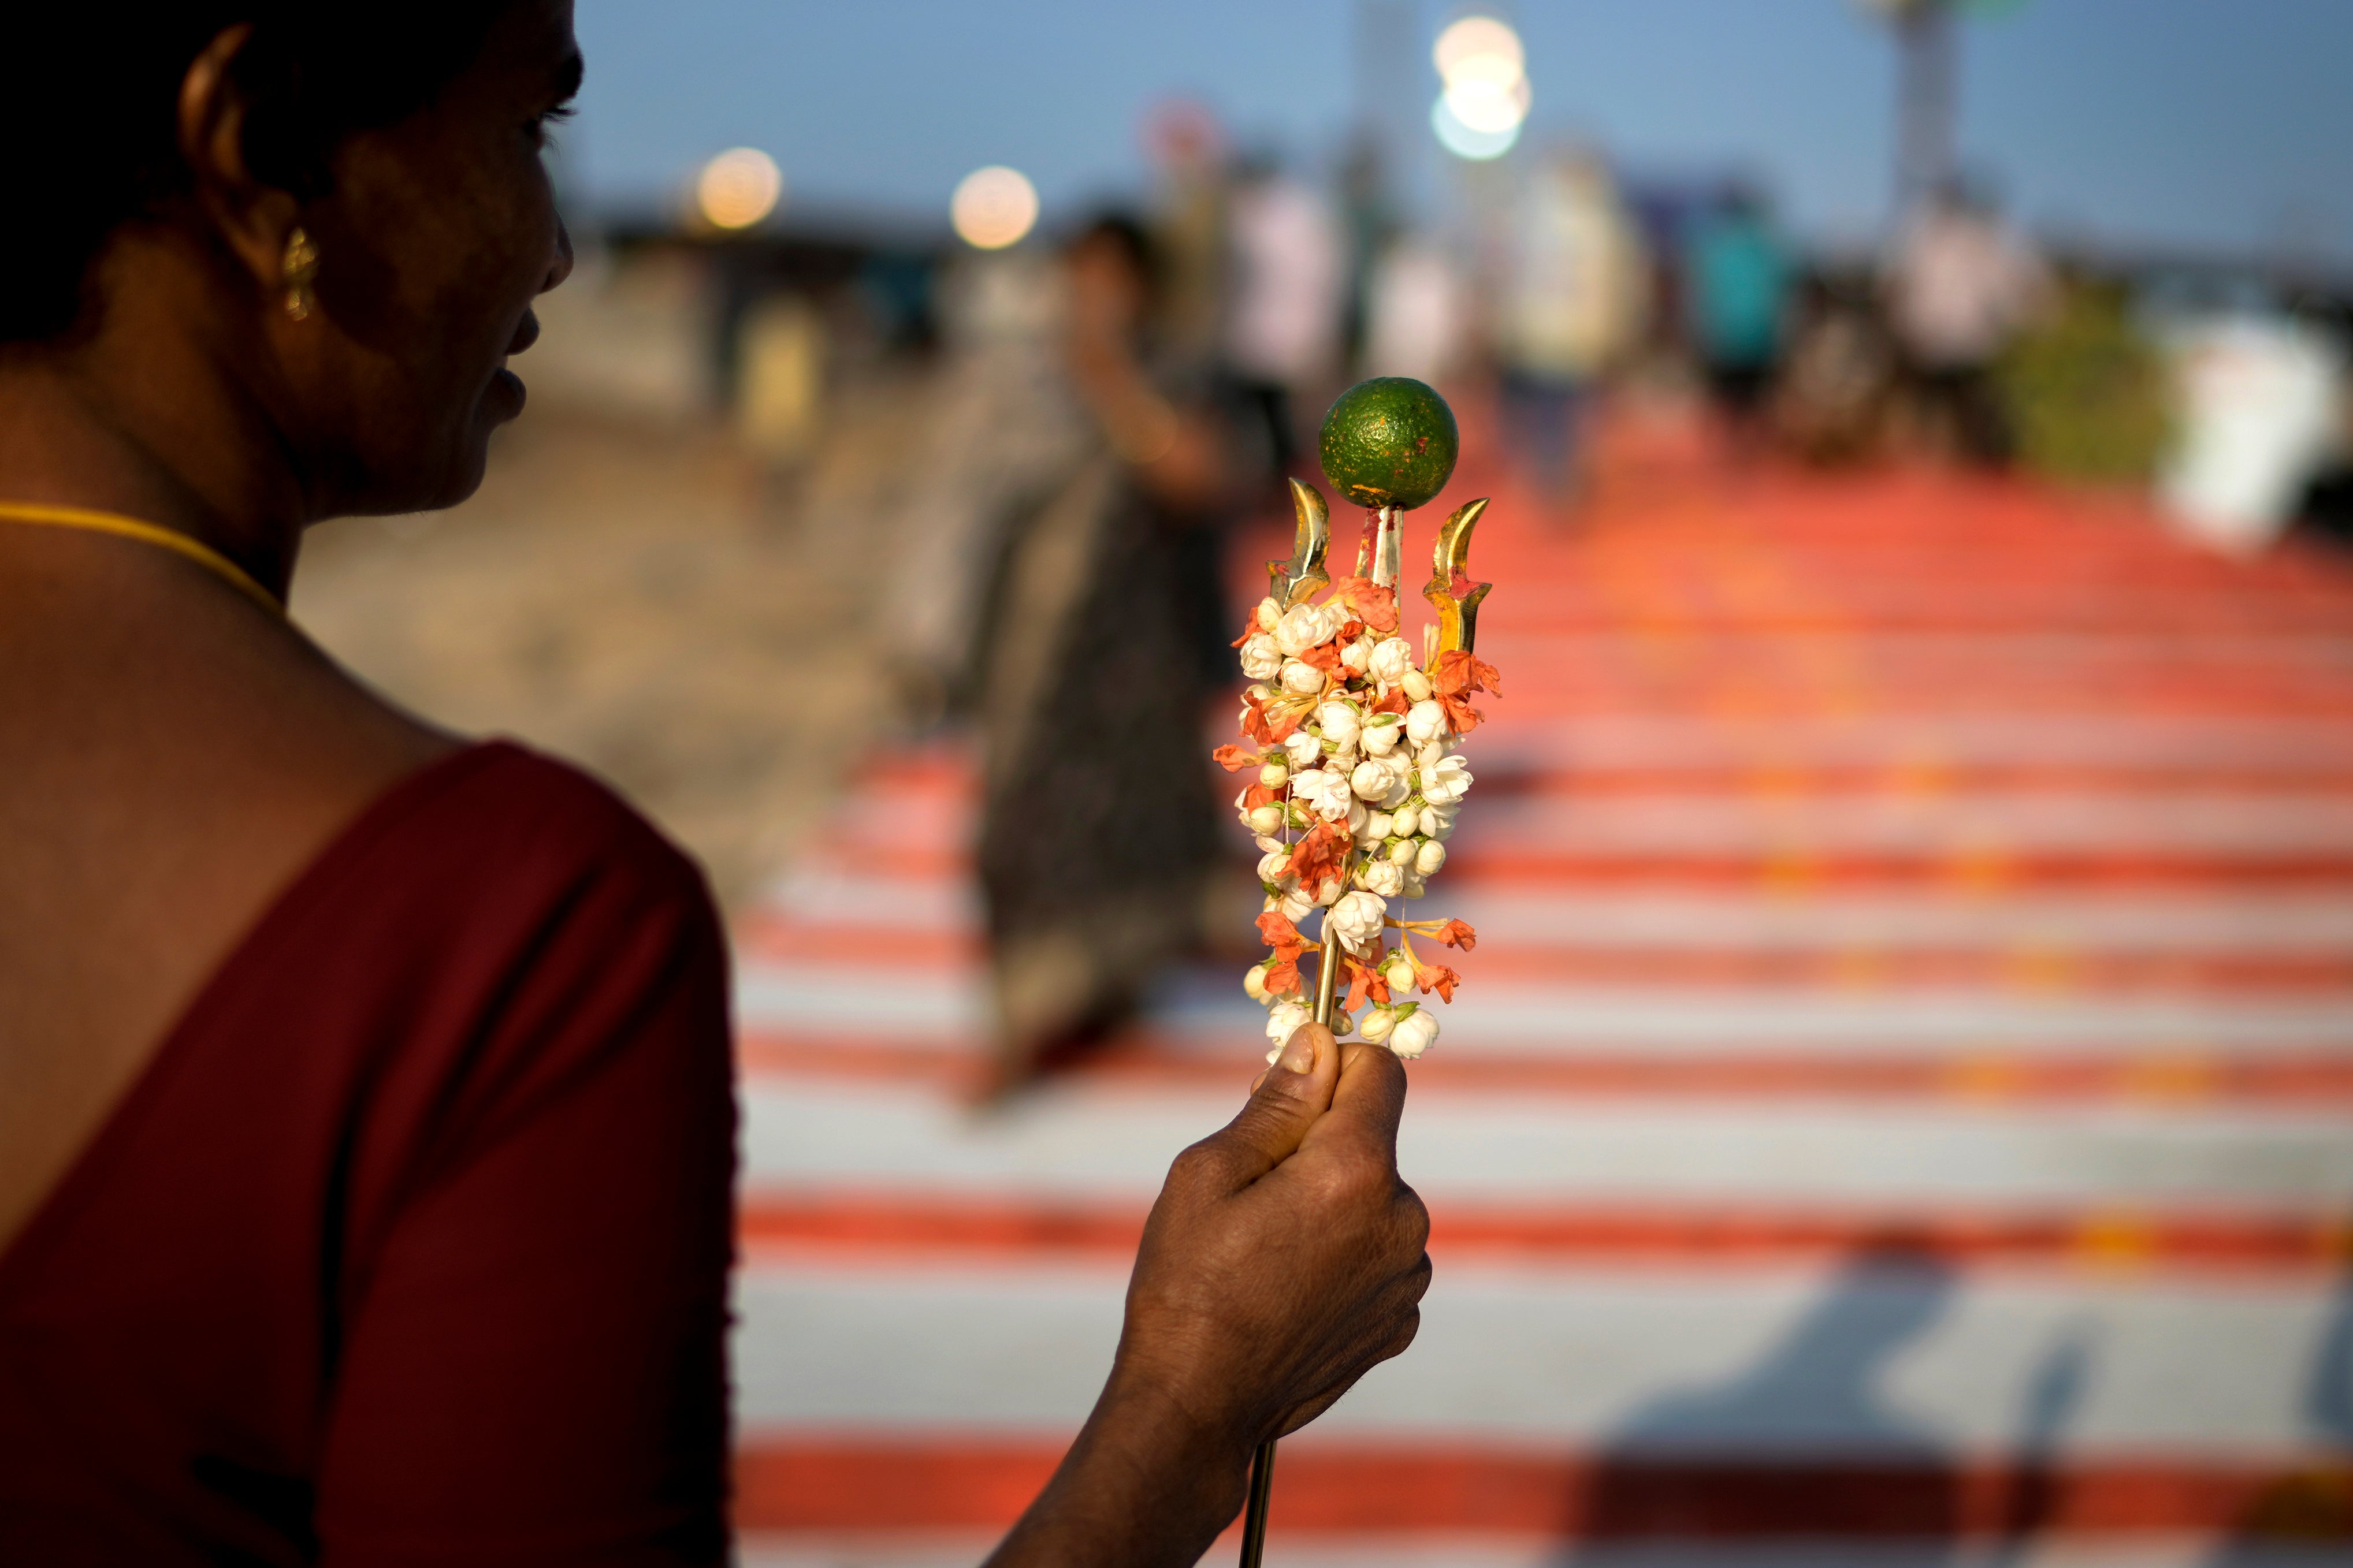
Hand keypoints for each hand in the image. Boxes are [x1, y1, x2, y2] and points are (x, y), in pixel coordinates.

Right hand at [982, 1023, 1430, 1566]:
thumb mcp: (1209, 1173)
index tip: (1287, 1094)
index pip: (1380, 1071)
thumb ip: (1276, 1103)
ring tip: (1266, 1254)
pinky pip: (1378, 1257)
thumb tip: (1317, 1042)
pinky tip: (1288, 1291)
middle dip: (1321, 1147)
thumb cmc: (1186, 1284)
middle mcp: (1401, 1219)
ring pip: (1375, 1201)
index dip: (1332, 1068)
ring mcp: (1408, 1277)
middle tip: (1253, 1196)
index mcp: (1356, 1171)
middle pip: (1372, 1140)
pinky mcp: (1400, 1320)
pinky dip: (1343, 1259)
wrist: (1198, 1405)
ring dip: (1333, 1207)